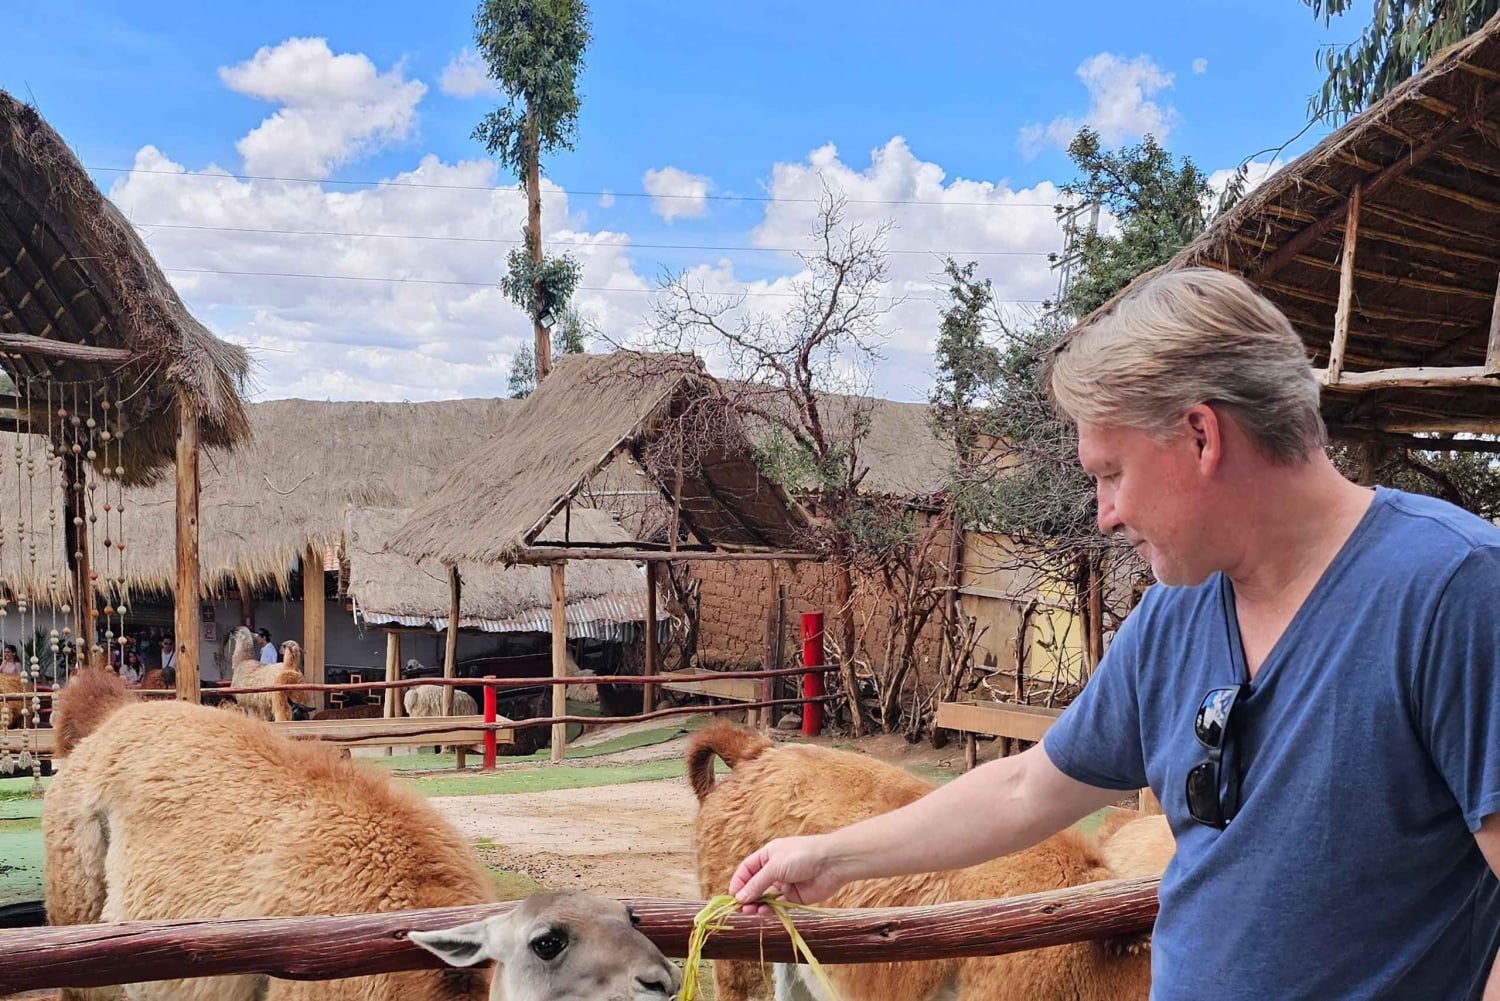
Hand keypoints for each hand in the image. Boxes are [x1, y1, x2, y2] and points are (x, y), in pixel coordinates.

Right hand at [729, 835, 846, 913]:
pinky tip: (763, 913)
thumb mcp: (775, 866)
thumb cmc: (802, 856)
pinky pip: (778, 905)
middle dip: (746, 896)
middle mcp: (775, 869)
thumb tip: (739, 897)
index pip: (747, 869)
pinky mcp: (795, 897)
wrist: (832, 863)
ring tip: (749, 912)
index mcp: (768, 855)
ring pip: (765, 897)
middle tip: (739, 909)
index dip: (738, 882)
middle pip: (755, 885)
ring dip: (756, 905)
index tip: (731, 896)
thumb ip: (757, 883)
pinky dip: (770, 910)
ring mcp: (785, 883)